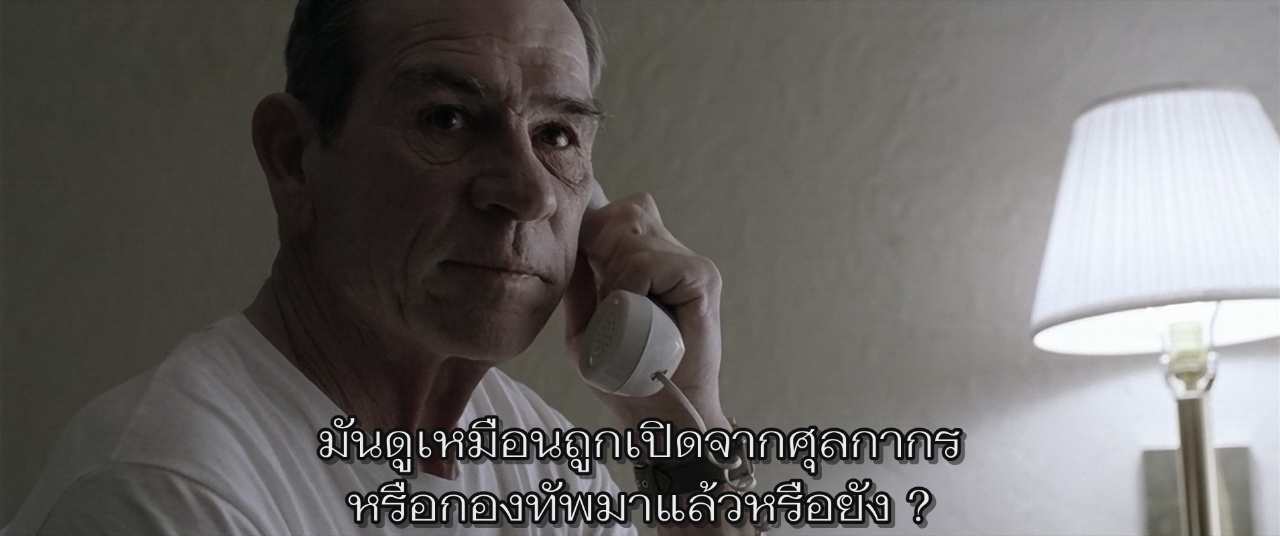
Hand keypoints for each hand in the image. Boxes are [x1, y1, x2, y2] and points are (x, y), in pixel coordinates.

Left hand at [562, 191, 728, 430]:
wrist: (660, 416)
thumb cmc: (626, 379)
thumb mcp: (587, 330)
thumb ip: (580, 290)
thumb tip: (563, 248)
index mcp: (650, 262)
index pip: (617, 213)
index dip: (593, 234)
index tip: (589, 275)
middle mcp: (674, 256)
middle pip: (626, 211)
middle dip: (602, 246)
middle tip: (605, 296)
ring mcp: (691, 265)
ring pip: (633, 233)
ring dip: (614, 275)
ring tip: (623, 316)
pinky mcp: (702, 280)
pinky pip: (646, 262)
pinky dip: (630, 286)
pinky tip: (635, 315)